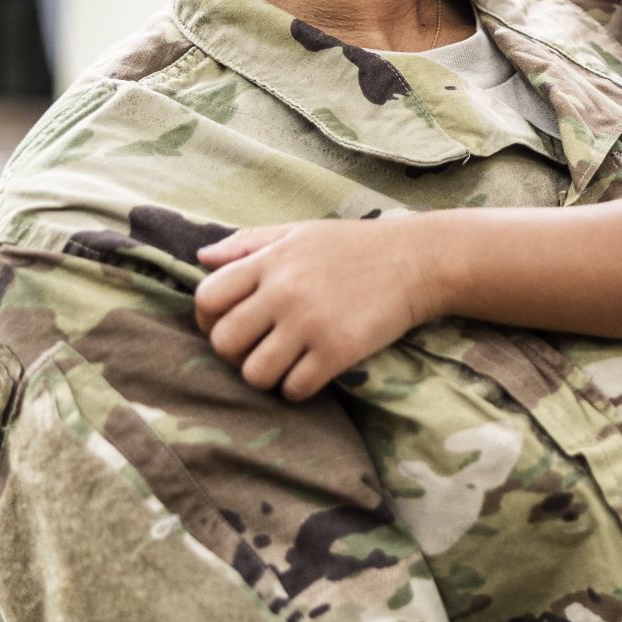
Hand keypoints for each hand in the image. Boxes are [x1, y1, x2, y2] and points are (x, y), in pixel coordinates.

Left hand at [194, 217, 442, 400]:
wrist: (421, 260)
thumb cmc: (358, 246)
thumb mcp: (302, 232)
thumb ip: (250, 242)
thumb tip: (201, 257)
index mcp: (272, 260)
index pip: (207, 298)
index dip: (208, 318)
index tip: (232, 323)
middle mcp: (285, 291)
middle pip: (223, 342)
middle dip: (235, 352)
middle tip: (260, 347)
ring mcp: (312, 322)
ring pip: (254, 374)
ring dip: (265, 375)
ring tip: (287, 362)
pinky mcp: (339, 350)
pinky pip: (294, 389)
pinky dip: (298, 387)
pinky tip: (313, 371)